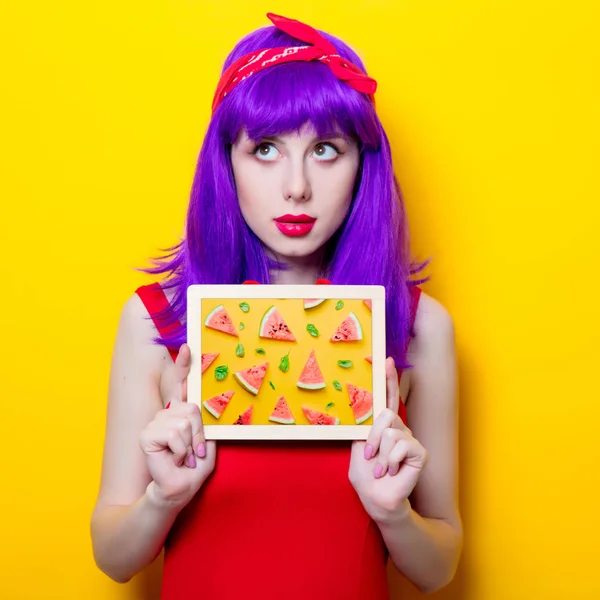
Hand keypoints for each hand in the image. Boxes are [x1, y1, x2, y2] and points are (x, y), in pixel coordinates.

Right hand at [140, 344, 215, 508]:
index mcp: (180, 414)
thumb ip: (203, 426)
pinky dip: (179, 450)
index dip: (183, 365)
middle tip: (194, 453)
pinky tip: (173, 460)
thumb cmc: (190, 471)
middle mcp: (166, 415)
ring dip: (189, 446)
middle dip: (199, 433)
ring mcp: (155, 423)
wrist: (174, 492)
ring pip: (184, 421)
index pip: (180, 385)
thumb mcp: (205, 446)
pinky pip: (174, 433)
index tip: (187, 346)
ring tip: (183, 459)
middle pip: (192, 407)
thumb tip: (200, 404)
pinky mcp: (146, 435)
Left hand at [349, 357, 427, 524]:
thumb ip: (362, 428)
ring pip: (391, 431)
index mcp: (383, 426)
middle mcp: (399, 429)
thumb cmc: (366, 476)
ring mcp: (410, 439)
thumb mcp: (357, 447)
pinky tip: (392, 471)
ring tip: (381, 469)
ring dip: (380, 455)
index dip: (387, 379)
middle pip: (385, 413)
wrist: (377, 499)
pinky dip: (391, 461)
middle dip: (373, 437)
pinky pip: (402, 445)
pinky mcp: (420, 452)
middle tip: (370, 457)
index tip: (385, 360)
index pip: (387, 399)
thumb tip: (363, 407)